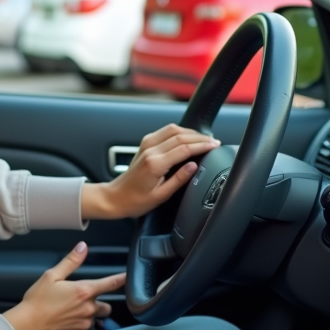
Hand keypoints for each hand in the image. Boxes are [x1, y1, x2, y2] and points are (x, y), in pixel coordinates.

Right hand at [2, 242, 124, 329]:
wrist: (26, 326)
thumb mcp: (52, 276)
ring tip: (71, 312)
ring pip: (96, 319)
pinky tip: (66, 322)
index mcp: (83, 291)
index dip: (121, 279)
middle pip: (107, 306)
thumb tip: (82, 247)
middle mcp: (88, 308)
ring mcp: (84, 324)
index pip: (110, 284)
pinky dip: (80, 326)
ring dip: (89, 315)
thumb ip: (71, 261)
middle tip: (82, 300)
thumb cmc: (36, 300)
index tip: (128, 277)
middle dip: (99, 303)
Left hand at [81, 124, 219, 219]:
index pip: (184, 148)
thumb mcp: (161, 196)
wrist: (115, 197)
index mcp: (155, 164)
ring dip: (190, 132)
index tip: (215, 145)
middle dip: (199, 137)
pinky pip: (165, 131)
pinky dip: (179, 132)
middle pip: (180, 135)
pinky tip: (188, 137)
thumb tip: (194, 166)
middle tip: (214, 141)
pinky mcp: (145, 144)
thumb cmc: (135, 201)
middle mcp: (150, 150)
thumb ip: (179, 180)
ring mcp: (146, 145)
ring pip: (172, 129)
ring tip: (204, 138)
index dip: (202, 145)